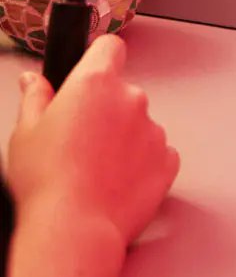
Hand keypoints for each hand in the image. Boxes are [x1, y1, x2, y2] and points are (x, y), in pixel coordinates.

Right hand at [5, 35, 179, 248]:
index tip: (93, 68)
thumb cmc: (47, 183)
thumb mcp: (25, 133)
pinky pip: (156, 152)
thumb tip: (35, 82)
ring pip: (140, 124)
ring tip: (96, 167)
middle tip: (80, 139)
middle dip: (106, 109)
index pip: (110, 47)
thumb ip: (36, 98)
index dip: (99, 57)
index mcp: (95, 84)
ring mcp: (154, 131)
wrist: (75, 229)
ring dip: (125, 137)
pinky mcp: (168, 161)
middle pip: (122, 92)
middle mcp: (132, 100)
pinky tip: (115, 180)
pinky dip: (141, 162)